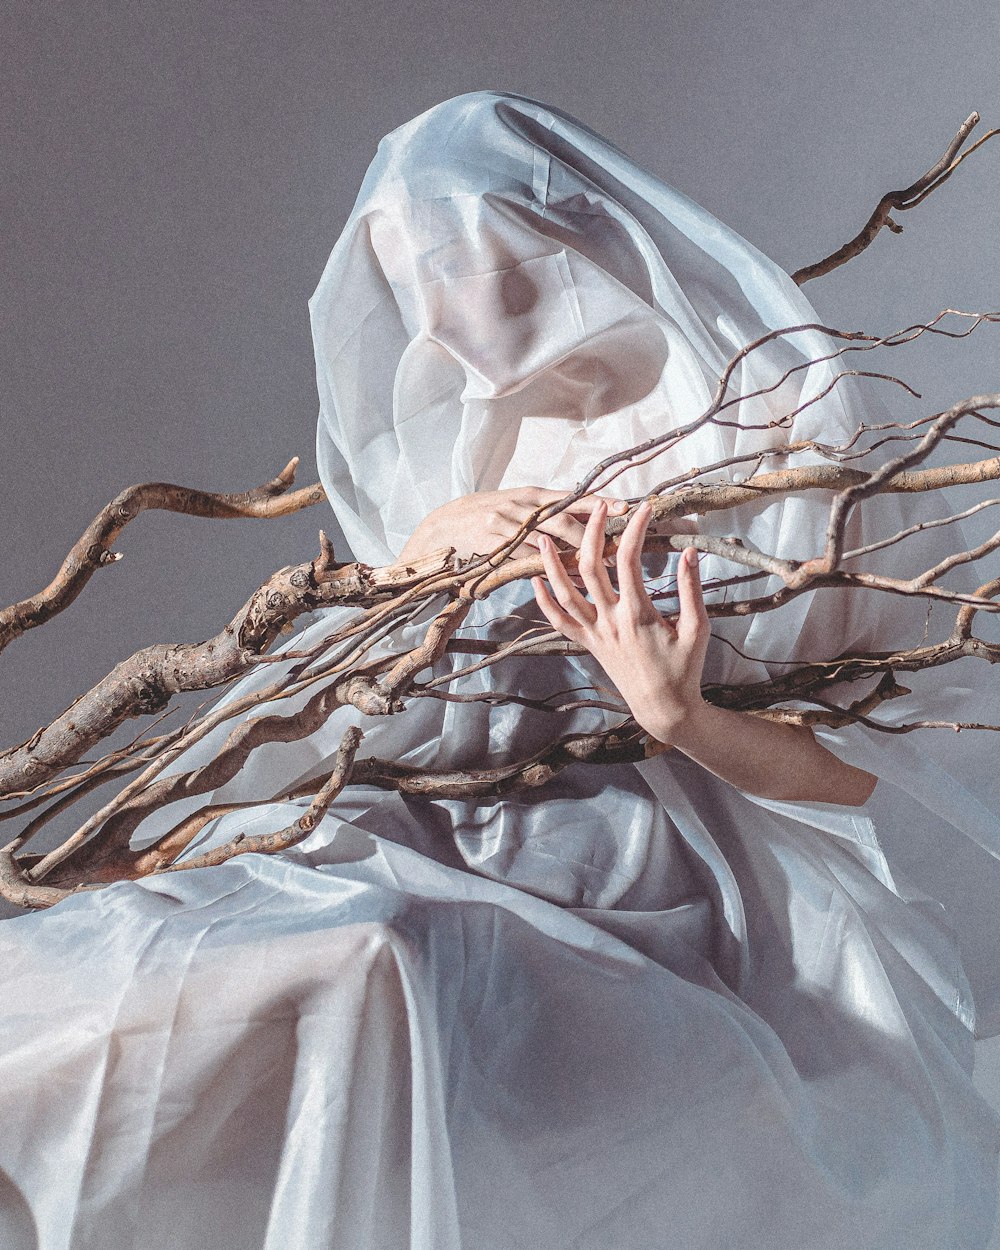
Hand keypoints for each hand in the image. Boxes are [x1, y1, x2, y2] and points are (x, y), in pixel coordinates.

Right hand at [396, 486, 630, 583]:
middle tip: (614, 552)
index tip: (627, 507)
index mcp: (534, 495)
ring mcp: (506, 524)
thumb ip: (549, 513)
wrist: (447, 523)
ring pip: (544, 543)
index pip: (573, 496)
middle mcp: (522, 506)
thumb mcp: (520, 506)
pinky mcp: (493, 544)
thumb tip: (586, 523)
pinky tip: (558, 579)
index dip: (600, 502)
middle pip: (562, 520)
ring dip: (570, 560)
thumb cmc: (491, 514)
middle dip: (590, 537)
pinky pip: (523, 559)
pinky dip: (542, 568)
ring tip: (592, 572)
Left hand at [531, 499, 709, 741]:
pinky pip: (559, 621)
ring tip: (543, 536)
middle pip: (590, 567)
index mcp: (637, 614)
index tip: (644, 508)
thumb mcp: (697, 628)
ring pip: (564, 593)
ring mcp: (595, 633)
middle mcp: (610, 621)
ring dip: (551, 564)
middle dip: (590, 532)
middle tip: (595, 507)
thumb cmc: (684, 669)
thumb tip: (689, 552)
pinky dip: (544, 601)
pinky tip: (536, 582)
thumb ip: (691, 589)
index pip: (629, 560)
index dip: (634, 529)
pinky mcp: (588, 644)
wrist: (663, 708)